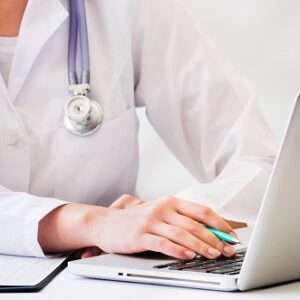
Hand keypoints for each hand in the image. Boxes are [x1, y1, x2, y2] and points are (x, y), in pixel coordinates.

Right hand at [86, 195, 236, 259]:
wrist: (106, 222)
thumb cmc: (137, 219)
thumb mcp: (160, 213)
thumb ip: (181, 220)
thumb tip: (208, 232)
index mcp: (171, 202)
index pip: (201, 210)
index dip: (219, 223)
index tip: (231, 235)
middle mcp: (163, 208)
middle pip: (194, 224)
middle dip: (214, 238)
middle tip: (227, 250)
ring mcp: (151, 221)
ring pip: (182, 233)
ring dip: (200, 245)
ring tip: (213, 255)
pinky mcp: (140, 234)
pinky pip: (163, 243)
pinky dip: (177, 250)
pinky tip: (188, 256)